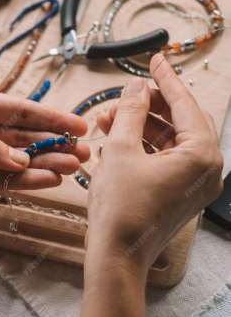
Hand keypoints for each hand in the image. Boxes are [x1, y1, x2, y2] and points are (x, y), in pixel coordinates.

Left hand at [0, 86, 89, 209]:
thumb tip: (21, 159)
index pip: (19, 108)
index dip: (50, 116)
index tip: (78, 124)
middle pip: (24, 135)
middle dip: (54, 143)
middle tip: (84, 151)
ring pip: (17, 160)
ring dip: (45, 163)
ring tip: (74, 167)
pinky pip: (0, 181)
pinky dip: (23, 181)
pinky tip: (46, 180)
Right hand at [86, 53, 222, 275]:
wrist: (117, 256)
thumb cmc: (120, 208)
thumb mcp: (121, 149)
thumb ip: (130, 111)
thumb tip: (135, 87)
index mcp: (201, 155)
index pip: (185, 104)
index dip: (165, 79)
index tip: (155, 59)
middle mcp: (207, 169)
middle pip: (181, 120)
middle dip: (150, 105)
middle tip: (126, 94)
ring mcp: (196, 184)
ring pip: (171, 139)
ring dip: (142, 125)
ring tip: (109, 117)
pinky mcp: (182, 194)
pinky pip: (167, 158)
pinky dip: (144, 145)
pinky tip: (117, 137)